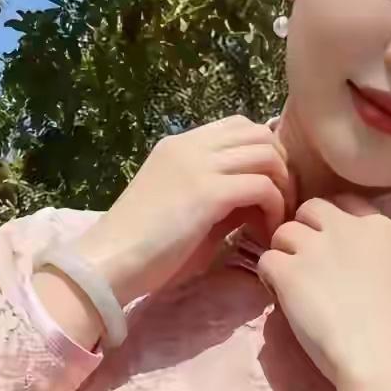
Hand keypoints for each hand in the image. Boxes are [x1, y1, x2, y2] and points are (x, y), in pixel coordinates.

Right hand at [65, 115, 295, 306]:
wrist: (108, 263)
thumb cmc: (142, 250)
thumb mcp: (186, 212)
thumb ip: (220, 199)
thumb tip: (257, 199)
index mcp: (180, 147)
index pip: (239, 127)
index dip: (264, 154)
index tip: (269, 190)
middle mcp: (190, 146)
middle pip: (259, 133)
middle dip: (281, 166)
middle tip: (280, 204)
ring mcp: (198, 165)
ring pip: (267, 153)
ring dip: (282, 187)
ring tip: (275, 221)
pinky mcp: (207, 191)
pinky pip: (262, 186)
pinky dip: (274, 209)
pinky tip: (265, 234)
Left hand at [256, 193, 390, 390]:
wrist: (381, 357)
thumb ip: (366, 255)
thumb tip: (336, 260)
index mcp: (380, 227)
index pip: (344, 203)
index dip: (330, 224)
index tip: (330, 249)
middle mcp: (346, 227)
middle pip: (310, 209)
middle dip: (303, 232)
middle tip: (306, 266)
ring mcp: (315, 246)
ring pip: (283, 232)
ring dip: (284, 256)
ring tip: (294, 287)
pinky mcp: (288, 270)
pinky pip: (265, 260)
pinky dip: (269, 278)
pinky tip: (283, 299)